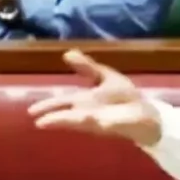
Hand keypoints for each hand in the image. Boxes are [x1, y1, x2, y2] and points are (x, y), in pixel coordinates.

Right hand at [28, 50, 161, 146]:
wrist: (147, 113)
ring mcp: (99, 120)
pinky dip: (93, 120)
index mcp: (85, 101)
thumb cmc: (125, 97)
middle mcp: (87, 112)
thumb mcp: (106, 77)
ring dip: (67, 120)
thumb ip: (88, 68)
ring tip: (46, 122)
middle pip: (66, 114)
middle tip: (37, 121)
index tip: (32, 111)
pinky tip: (87, 117)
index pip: (62, 102)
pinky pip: (101, 123)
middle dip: (53, 116)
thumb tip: (67, 53)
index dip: (48, 106)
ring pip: (79, 120)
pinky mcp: (112, 126)